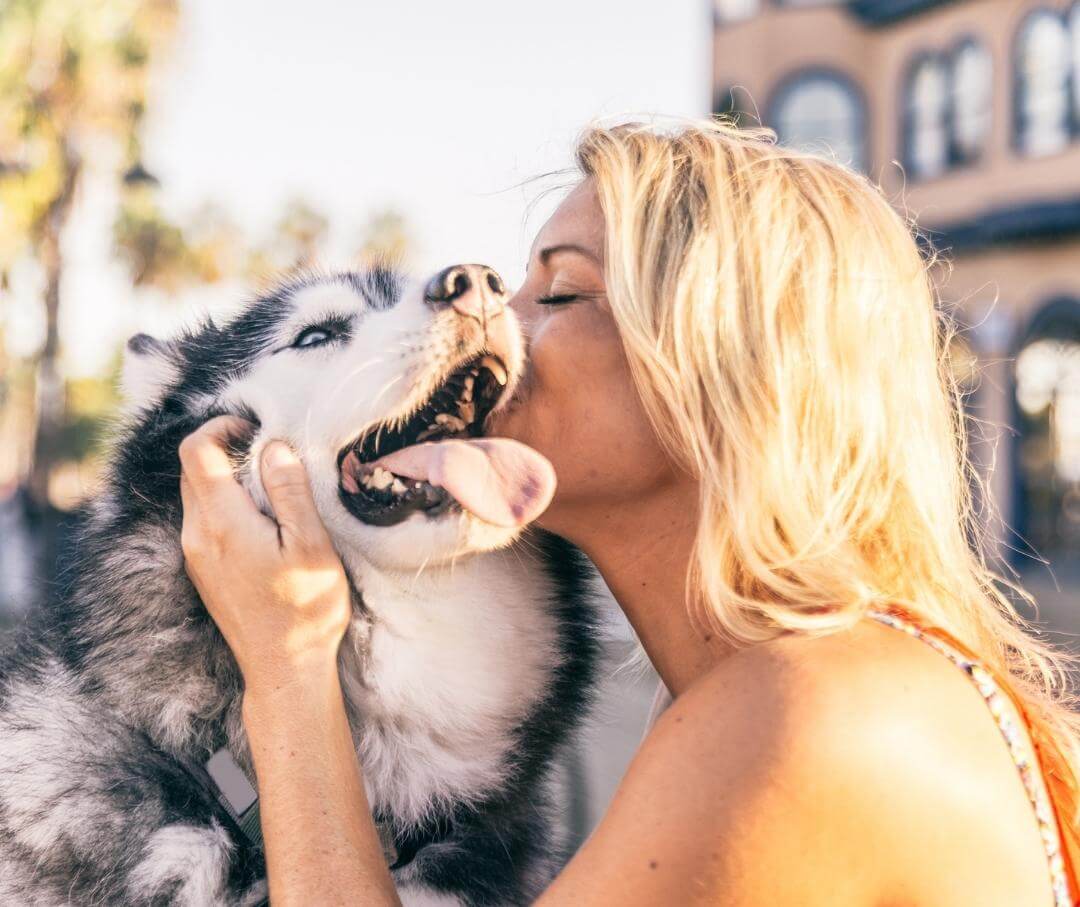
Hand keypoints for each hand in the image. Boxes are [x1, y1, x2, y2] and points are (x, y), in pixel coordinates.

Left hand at [179, 415, 350, 694]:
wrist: (284, 669)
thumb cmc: (305, 609)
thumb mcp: (311, 545)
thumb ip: (289, 491)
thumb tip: (272, 446)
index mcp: (221, 522)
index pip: (196, 450)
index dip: (221, 426)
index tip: (256, 428)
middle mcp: (197, 535)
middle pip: (193, 469)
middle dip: (225, 448)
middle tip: (269, 451)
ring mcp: (196, 555)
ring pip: (198, 494)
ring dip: (227, 477)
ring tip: (272, 484)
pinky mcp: (203, 571)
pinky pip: (204, 520)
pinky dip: (226, 503)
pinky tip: (263, 519)